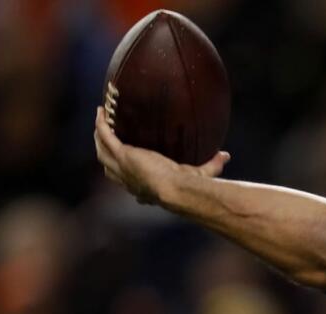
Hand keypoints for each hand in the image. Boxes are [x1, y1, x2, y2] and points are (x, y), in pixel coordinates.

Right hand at [93, 102, 228, 203]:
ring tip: (101, 120)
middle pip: (109, 165)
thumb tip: (226, 156)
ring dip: (99, 136)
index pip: (130, 182)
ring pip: (103, 151)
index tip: (126, 165)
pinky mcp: (123, 155)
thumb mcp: (200, 174)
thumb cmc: (188, 187)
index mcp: (144, 188)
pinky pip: (106, 136)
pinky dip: (102, 124)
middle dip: (105, 151)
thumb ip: (212, 165)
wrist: (177, 190)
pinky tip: (101, 111)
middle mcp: (129, 180)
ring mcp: (123, 168)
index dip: (125, 174)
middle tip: (106, 136)